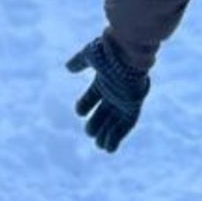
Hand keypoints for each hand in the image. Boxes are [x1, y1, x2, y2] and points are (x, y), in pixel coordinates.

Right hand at [66, 35, 149, 151]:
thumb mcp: (90, 55)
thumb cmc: (109, 53)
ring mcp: (124, 99)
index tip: (79, 111)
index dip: (85, 104)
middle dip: (96, 123)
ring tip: (99, 146)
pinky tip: (109, 148)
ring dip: (107, 133)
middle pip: (104, 111)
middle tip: (89, 133)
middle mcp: (114, 91)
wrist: (128, 53)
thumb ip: (79, 61)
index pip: (93, 95)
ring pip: (115, 120)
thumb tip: (68, 67)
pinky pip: (126, 124)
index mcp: (104, 79)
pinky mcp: (133, 106)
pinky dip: (118, 136)